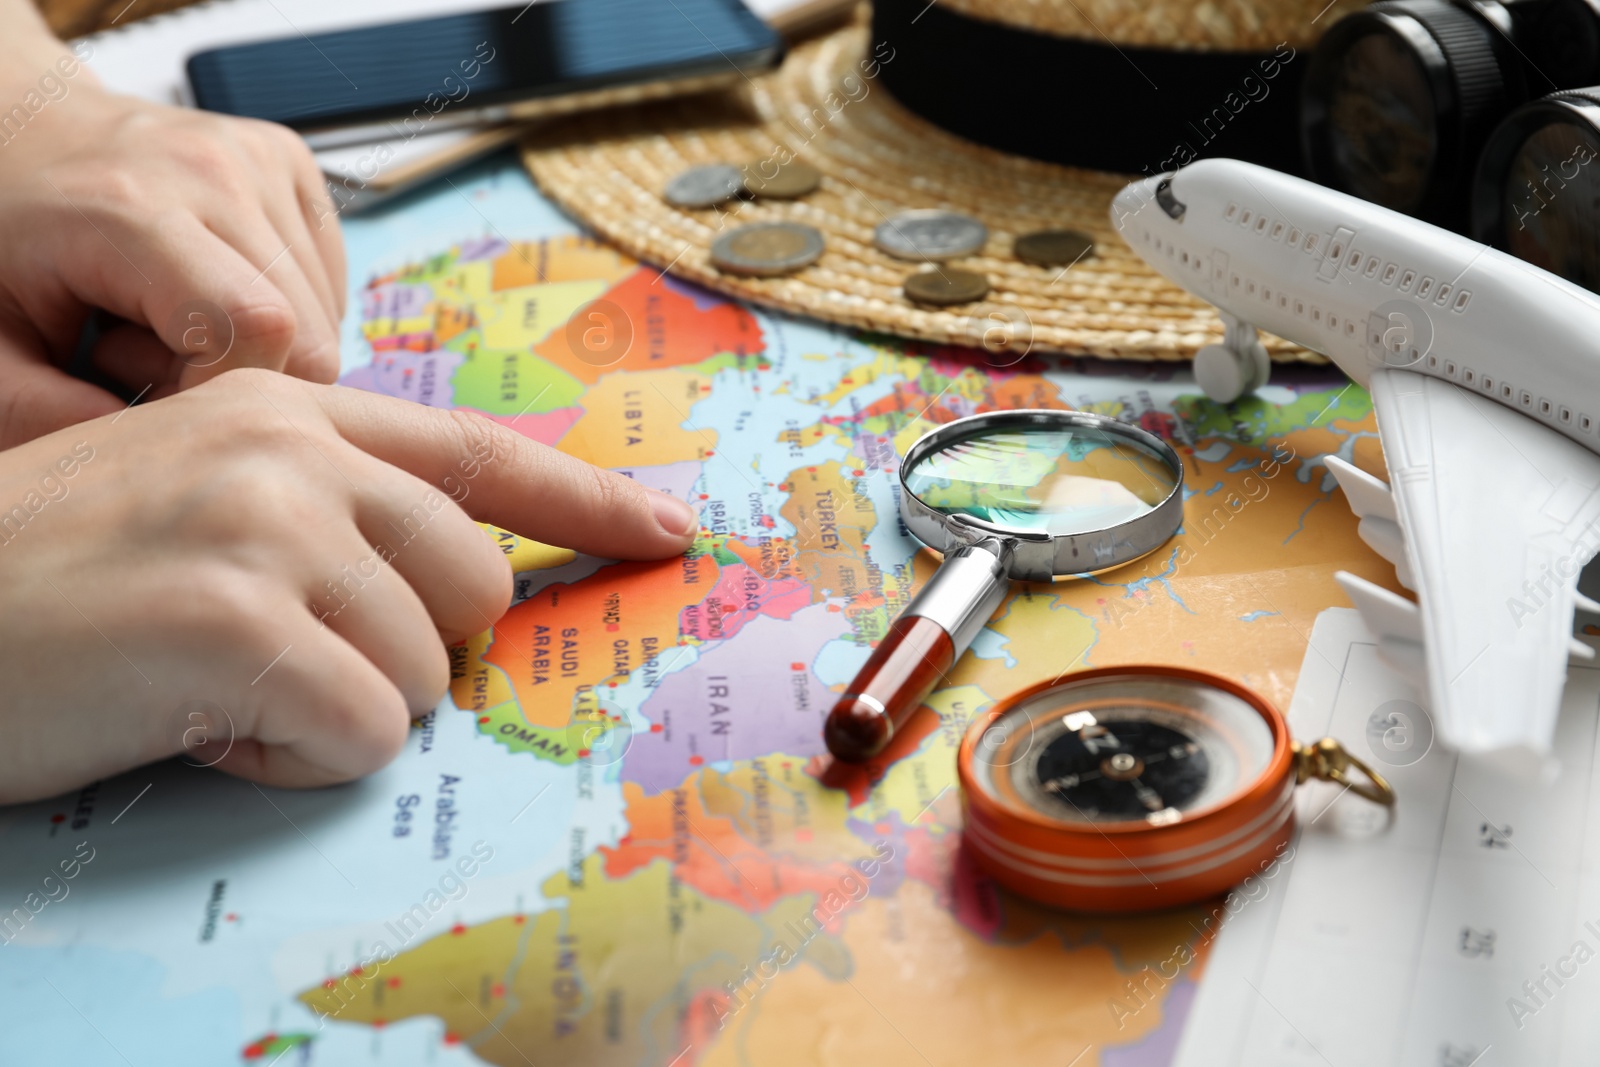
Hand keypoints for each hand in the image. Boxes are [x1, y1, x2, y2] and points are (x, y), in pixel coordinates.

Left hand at [0, 34, 344, 447]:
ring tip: (173, 318)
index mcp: (129, 212)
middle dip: (244, 379)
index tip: (149, 392)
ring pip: (327, 318)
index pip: (256, 330)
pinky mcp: (289, 158)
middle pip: (308, 338)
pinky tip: (211, 288)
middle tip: (153, 360)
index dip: (220, 392)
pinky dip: (284, 308)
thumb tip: (155, 458)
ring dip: (263, 346)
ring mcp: (258, 158)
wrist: (12, 132)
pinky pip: (330, 280)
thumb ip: (50, 418)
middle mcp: (212, 170)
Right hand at [0, 370, 699, 803]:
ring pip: (424, 673)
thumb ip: (335, 516)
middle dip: (404, 652)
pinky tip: (197, 723)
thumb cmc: (52, 580)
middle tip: (279, 658)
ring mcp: (266, 526)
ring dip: (333, 710)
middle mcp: (290, 447)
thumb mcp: (201, 501)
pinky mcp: (238, 621)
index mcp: (288, 408)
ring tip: (215, 684)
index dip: (589, 501)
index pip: (483, 454)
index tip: (669, 534)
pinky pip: (360, 734)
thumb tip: (464, 591)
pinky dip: (291, 758)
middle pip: (475, 586)